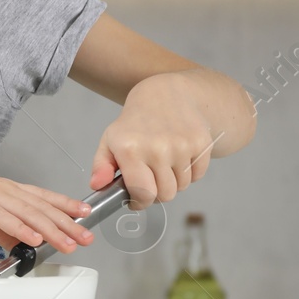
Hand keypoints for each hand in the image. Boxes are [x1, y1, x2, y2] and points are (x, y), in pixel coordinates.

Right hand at [0, 169, 94, 253]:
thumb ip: (4, 230)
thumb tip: (23, 244)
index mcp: (5, 190)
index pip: (42, 197)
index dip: (66, 204)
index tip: (85, 214)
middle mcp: (3, 190)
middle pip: (41, 207)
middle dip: (67, 223)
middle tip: (85, 237)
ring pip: (28, 213)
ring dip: (51, 230)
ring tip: (67, 243)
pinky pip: (4, 219)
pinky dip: (22, 229)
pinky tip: (34, 239)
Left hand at [90, 71, 217, 209]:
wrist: (164, 96)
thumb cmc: (135, 123)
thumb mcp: (110, 141)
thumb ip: (101, 167)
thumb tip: (97, 185)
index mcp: (131, 150)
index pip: (143, 194)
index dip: (139, 202)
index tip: (136, 200)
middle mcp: (157, 148)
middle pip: (165, 195)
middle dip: (157, 193)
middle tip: (151, 180)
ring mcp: (182, 146)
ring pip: (182, 186)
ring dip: (174, 182)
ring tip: (163, 164)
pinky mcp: (201, 144)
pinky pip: (198, 175)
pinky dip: (189, 172)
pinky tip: (178, 156)